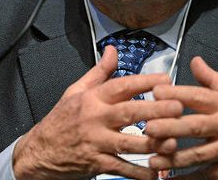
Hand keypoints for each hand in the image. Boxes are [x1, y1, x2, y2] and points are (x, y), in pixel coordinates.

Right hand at [13, 46, 183, 179]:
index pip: (121, 85)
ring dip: (152, 143)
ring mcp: (96, 143)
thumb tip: (113, 50)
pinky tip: (156, 172)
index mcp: (92, 98)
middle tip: (178, 107)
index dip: (145, 81)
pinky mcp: (96, 164)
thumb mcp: (76, 90)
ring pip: (128, 143)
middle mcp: (95, 119)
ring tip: (173, 141)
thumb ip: (99, 72)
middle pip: (129, 113)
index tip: (166, 79)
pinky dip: (139, 173)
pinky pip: (121, 169)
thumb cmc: (61, 119)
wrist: (39, 152)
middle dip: (155, 110)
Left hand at [146, 57, 217, 178]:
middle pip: (196, 126)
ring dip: (173, 158)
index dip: (177, 94)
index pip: (200, 96)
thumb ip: (214, 79)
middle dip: (171, 127)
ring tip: (151, 159)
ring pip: (198, 155)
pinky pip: (205, 176)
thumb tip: (194, 61)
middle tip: (148, 127)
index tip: (155, 92)